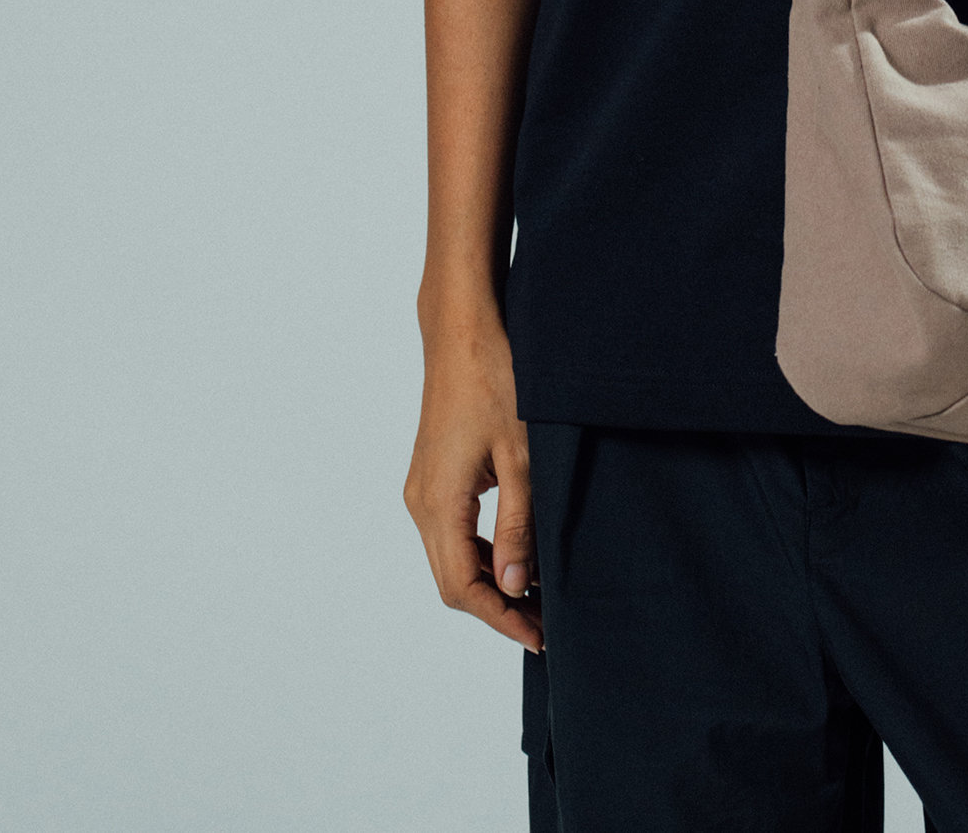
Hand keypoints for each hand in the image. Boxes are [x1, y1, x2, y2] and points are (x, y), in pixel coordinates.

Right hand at [403, 302, 542, 651]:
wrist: (463, 329)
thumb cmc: (496, 380)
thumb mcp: (521, 454)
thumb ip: (517, 524)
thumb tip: (510, 586)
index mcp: (438, 503)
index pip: (461, 587)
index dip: (500, 619)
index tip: (540, 637)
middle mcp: (421, 502)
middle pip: (453, 580)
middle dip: (498, 607)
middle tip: (546, 623)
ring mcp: (423, 487)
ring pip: (451, 556)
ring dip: (490, 580)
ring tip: (538, 594)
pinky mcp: (433, 474)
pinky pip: (453, 530)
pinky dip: (482, 551)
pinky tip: (516, 553)